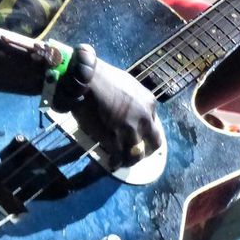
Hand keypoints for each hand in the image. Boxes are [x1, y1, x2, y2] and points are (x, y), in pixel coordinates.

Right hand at [69, 44, 164, 168]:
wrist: (86, 77)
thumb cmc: (100, 76)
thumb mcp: (125, 83)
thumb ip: (130, 98)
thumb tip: (122, 107)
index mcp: (149, 102)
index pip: (153, 123)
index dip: (144, 131)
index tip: (135, 135)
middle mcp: (144, 117)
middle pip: (154, 142)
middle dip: (146, 150)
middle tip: (135, 153)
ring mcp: (131, 129)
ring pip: (137, 153)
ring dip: (130, 160)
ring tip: (120, 162)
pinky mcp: (116, 137)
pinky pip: (119, 155)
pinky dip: (115, 161)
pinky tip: (110, 163)